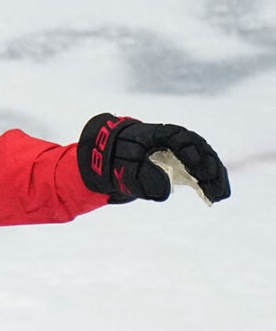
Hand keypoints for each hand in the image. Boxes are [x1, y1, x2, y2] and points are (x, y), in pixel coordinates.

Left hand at [78, 113, 230, 203]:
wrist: (112, 158)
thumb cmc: (118, 160)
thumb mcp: (124, 169)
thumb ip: (142, 178)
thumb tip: (166, 191)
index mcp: (160, 134)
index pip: (181, 139)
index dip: (193, 154)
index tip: (200, 171)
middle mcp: (176, 140)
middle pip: (200, 150)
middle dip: (210, 168)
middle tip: (214, 188)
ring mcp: (183, 152)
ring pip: (205, 161)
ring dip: (214, 178)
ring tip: (218, 196)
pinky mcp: (185, 165)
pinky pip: (202, 172)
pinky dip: (210, 182)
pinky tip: (216, 196)